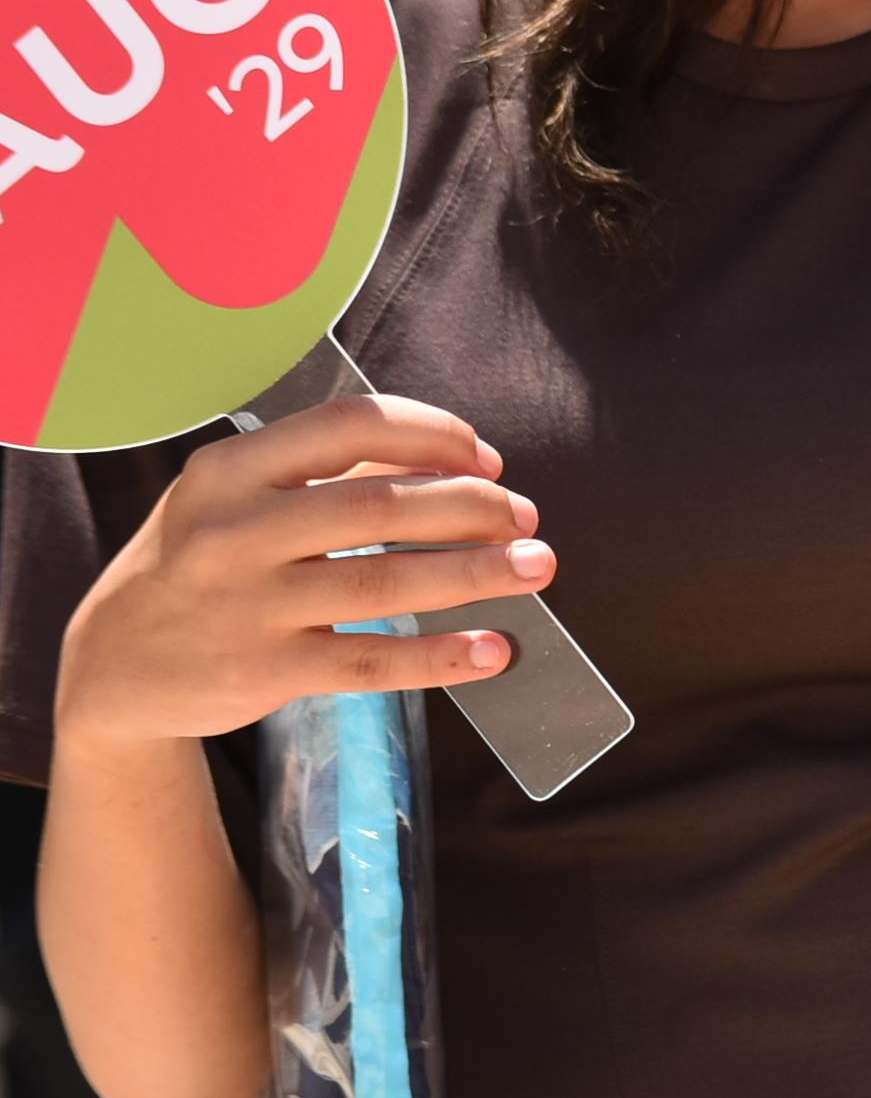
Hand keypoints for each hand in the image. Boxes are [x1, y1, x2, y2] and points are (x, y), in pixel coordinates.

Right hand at [52, 395, 546, 759]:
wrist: (110, 668)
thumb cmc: (198, 566)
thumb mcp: (233, 501)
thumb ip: (327, 476)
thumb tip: (455, 463)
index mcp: (229, 470)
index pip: (352, 425)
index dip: (436, 436)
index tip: (487, 459)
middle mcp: (231, 532)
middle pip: (380, 507)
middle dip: (473, 507)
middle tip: (527, 518)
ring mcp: (243, 604)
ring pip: (384, 585)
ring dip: (475, 574)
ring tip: (535, 568)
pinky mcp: (260, 672)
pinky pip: (369, 664)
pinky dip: (440, 657)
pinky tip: (492, 651)